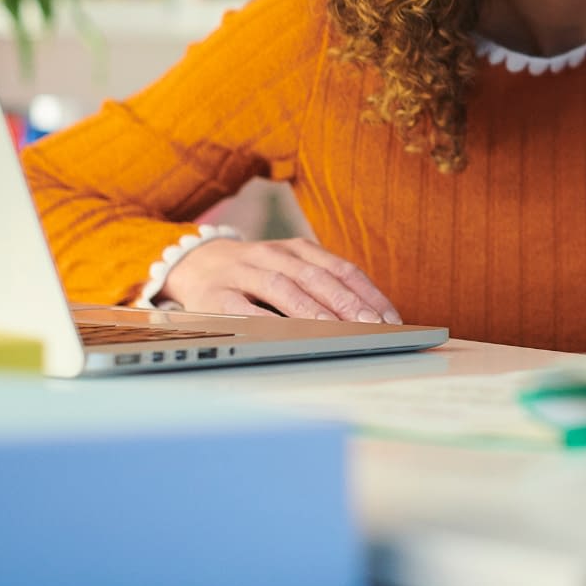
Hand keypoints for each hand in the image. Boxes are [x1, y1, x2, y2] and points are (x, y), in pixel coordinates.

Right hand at [160, 236, 401, 323]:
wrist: (194, 263)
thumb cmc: (256, 274)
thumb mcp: (290, 269)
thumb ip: (322, 286)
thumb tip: (367, 319)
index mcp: (298, 249)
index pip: (342, 269)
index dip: (368, 293)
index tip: (390, 319)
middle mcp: (274, 255)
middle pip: (318, 278)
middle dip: (348, 304)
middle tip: (371, 327)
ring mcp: (244, 273)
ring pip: (285, 289)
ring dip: (314, 312)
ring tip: (338, 331)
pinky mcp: (217, 295)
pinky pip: (246, 309)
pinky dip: (269, 323)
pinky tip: (288, 336)